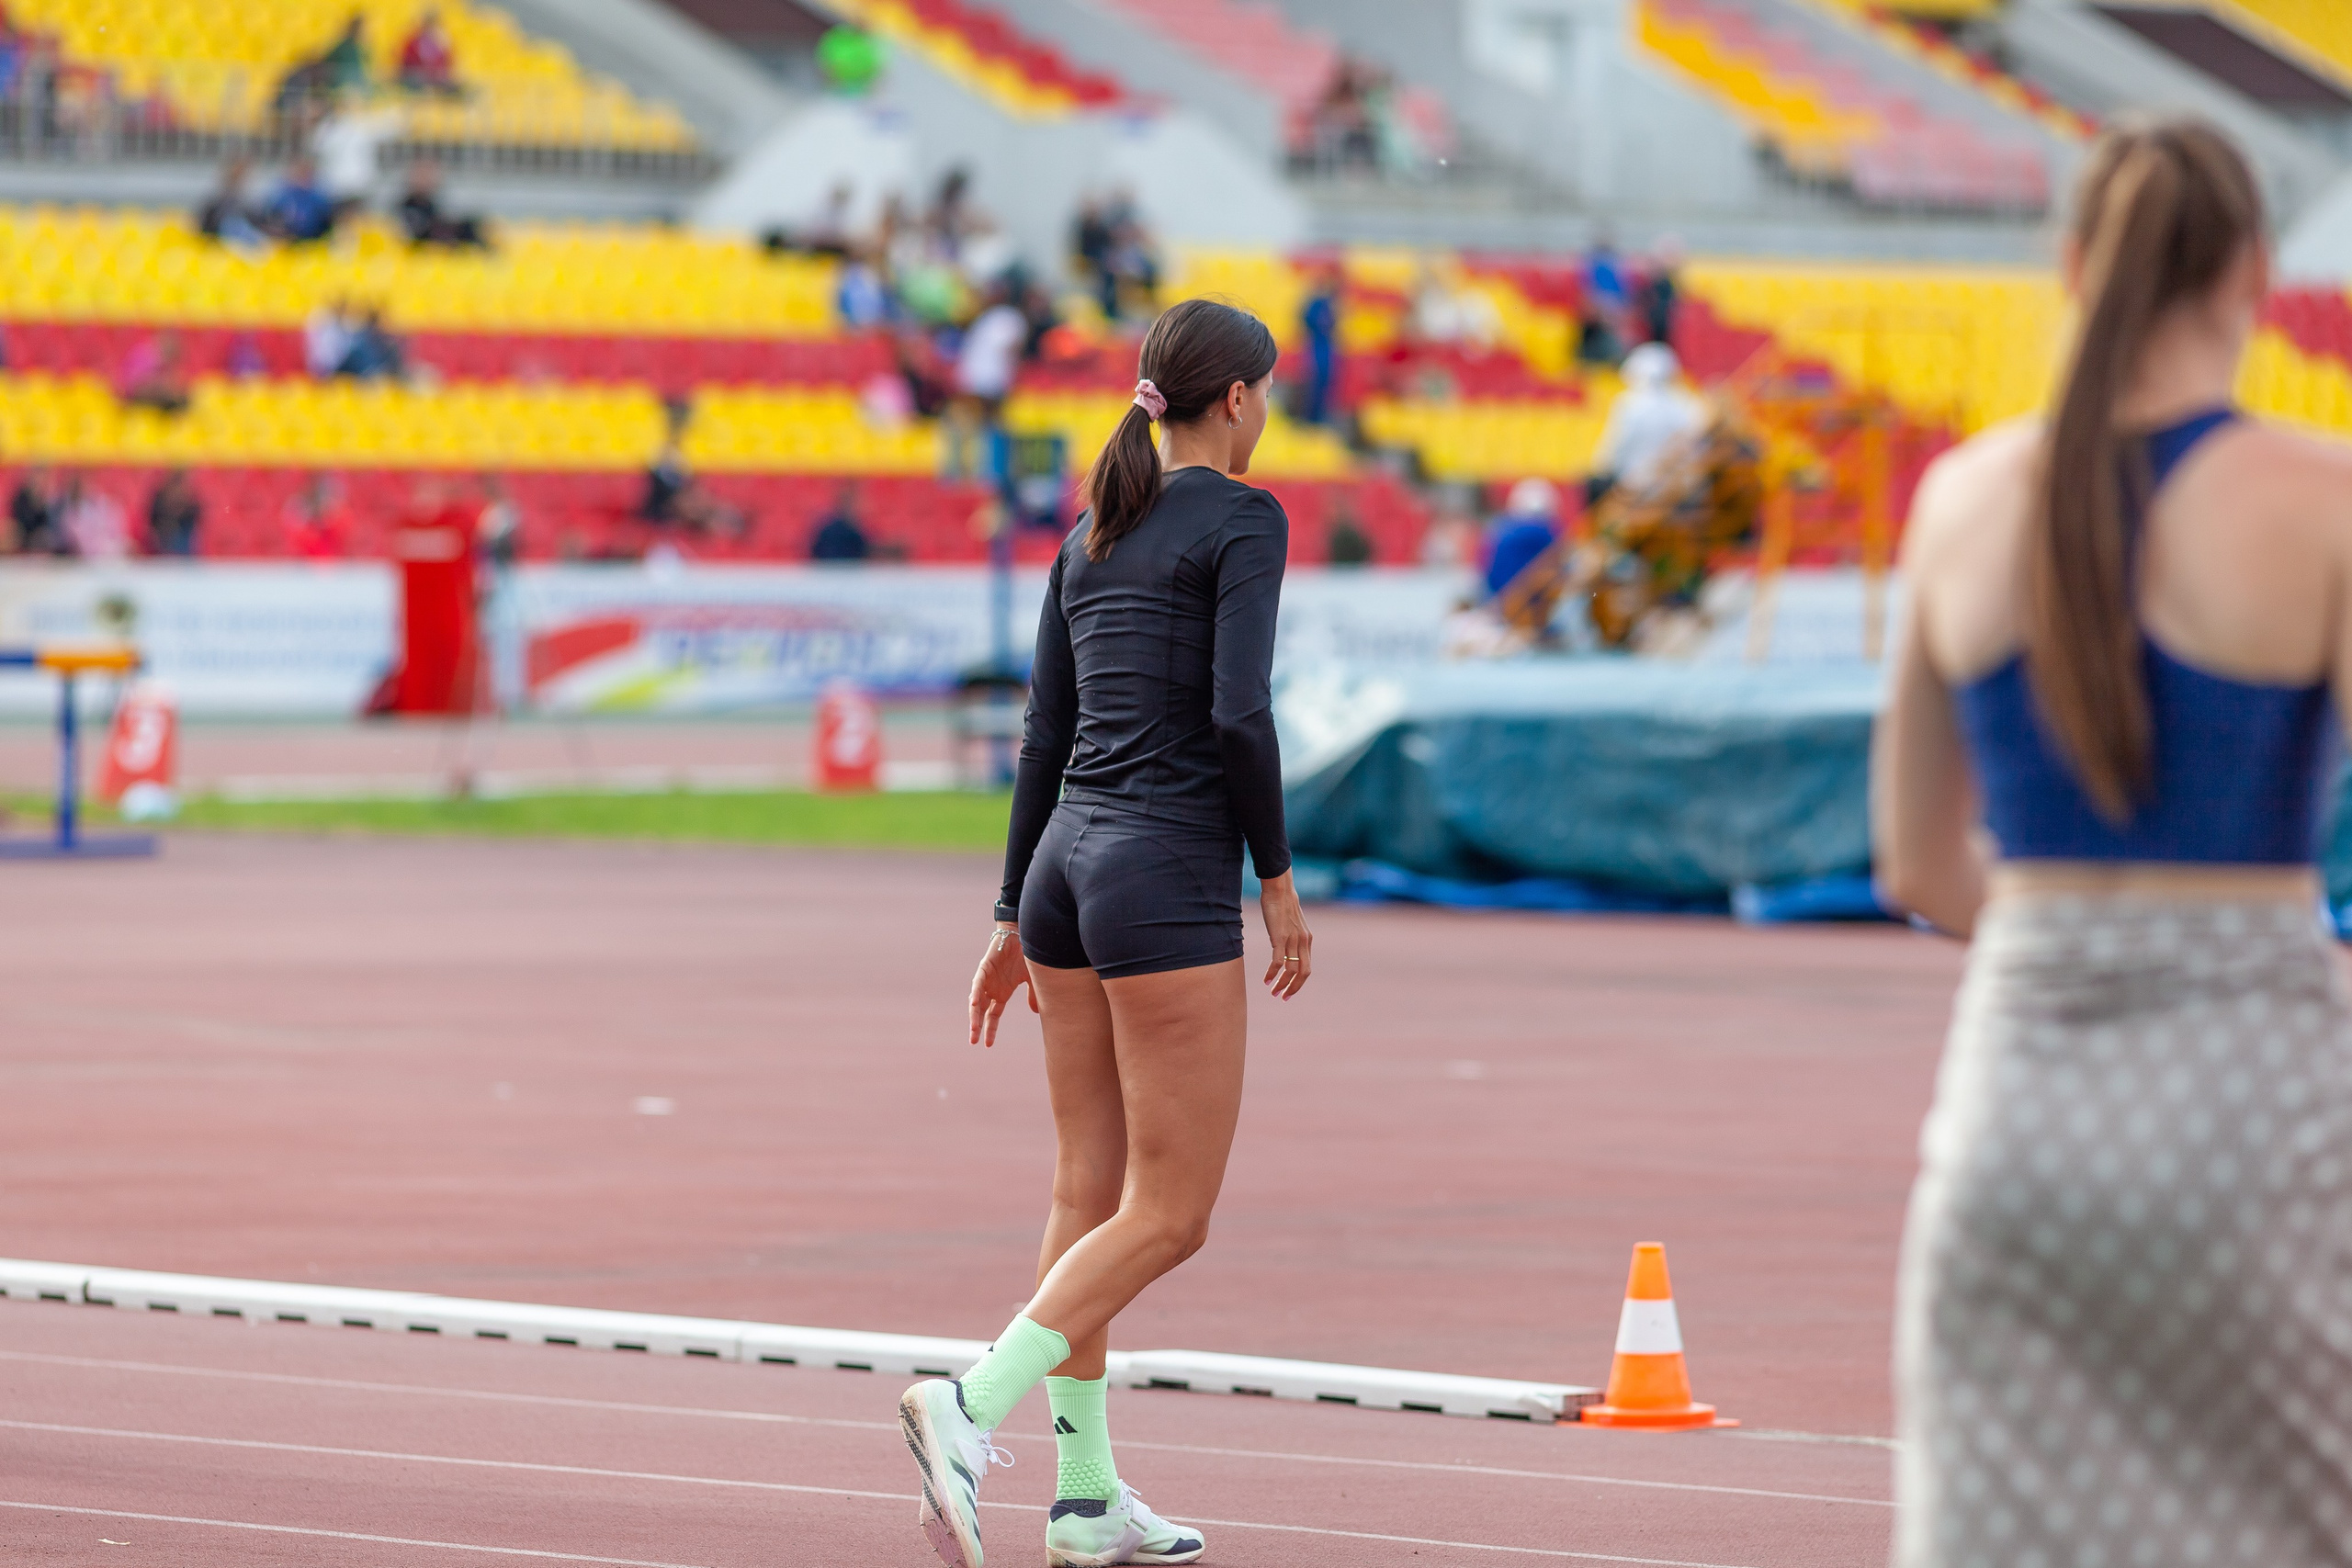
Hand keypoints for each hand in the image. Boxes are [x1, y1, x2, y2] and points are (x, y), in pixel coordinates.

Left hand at [968, 922, 1034, 1046]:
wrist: (1023, 935)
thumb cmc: (1026, 956)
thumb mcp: (1033, 980)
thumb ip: (1033, 996)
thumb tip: (1036, 1013)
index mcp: (1002, 993)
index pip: (993, 1016)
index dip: (991, 1030)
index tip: (988, 1045)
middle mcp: (992, 989)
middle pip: (981, 1012)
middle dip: (978, 1027)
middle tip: (974, 1042)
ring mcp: (987, 979)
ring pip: (976, 1001)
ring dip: (974, 1015)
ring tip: (973, 1029)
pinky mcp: (984, 968)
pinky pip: (978, 983)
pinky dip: (975, 994)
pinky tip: (973, 1006)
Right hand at [1258, 870, 1312, 999]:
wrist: (1279, 889)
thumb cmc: (1282, 904)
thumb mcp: (1292, 923)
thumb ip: (1293, 936)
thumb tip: (1285, 946)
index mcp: (1307, 940)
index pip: (1307, 968)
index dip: (1299, 983)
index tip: (1289, 992)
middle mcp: (1303, 942)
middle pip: (1303, 973)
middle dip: (1293, 988)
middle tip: (1283, 997)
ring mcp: (1292, 940)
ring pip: (1291, 970)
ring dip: (1282, 984)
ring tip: (1273, 991)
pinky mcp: (1279, 937)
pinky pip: (1278, 961)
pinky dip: (1272, 973)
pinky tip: (1266, 979)